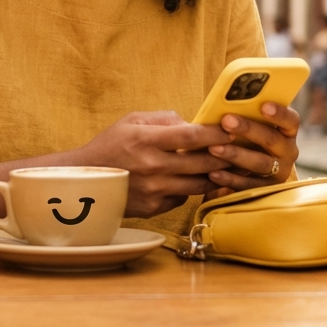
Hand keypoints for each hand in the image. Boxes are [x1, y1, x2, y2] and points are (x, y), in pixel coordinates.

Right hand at [75, 111, 234, 217]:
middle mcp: (152, 166)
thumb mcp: (131, 121)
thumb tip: (191, 123)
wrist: (85, 180)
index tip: (232, 129)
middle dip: (225, 155)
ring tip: (225, 167)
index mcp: (146, 140)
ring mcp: (154, 190)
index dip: (216, 133)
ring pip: (198, 184)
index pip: (191, 136)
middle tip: (240, 150)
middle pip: (202, 163)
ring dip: (214, 175)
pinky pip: (183, 197)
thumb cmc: (110, 146)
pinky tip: (192, 180)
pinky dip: (190, 188)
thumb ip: (164, 119)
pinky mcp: (154, 208)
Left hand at [204, 103, 300, 198]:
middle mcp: (288, 152)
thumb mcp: (252, 125)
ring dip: (235, 154)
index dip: (279, 113)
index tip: (263, 105)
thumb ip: (247, 115)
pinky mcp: (266, 189)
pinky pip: (248, 185)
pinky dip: (229, 179)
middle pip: (271, 139)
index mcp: (288, 132)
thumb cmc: (247, 137)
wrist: (250, 171)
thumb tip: (224, 101)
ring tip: (213, 148)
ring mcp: (279, 172)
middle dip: (248, 129)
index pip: (291, 120)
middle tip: (226, 120)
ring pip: (260, 163)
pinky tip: (212, 173)